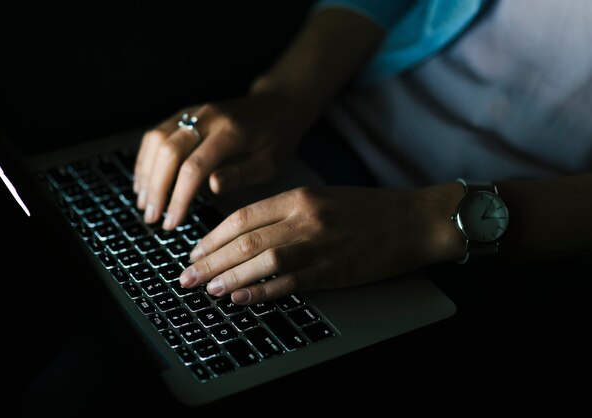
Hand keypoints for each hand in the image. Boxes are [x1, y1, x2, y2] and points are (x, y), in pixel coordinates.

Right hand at [133, 94, 306, 228]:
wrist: (277, 105)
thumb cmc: (276, 140)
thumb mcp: (270, 163)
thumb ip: (241, 174)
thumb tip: (212, 186)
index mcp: (231, 132)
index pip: (195, 166)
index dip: (179, 197)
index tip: (173, 223)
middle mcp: (208, 117)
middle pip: (169, 152)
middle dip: (157, 189)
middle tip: (153, 218)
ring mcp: (193, 112)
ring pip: (156, 140)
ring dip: (146, 174)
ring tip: (144, 204)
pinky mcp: (184, 113)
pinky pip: (156, 134)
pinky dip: (146, 159)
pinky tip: (143, 182)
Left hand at [179, 185, 465, 303]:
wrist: (413, 220)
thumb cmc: (367, 209)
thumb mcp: (323, 197)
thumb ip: (285, 211)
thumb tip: (246, 233)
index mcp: (300, 196)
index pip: (243, 216)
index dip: (213, 236)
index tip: (194, 251)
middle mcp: (305, 218)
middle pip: (246, 240)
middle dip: (211, 260)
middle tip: (187, 275)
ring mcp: (320, 245)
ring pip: (263, 262)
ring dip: (231, 277)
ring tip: (207, 289)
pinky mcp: (334, 271)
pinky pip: (290, 283)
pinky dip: (263, 293)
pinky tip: (241, 299)